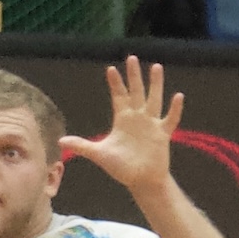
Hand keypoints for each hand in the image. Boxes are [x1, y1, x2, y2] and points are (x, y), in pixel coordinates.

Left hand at [60, 56, 181, 192]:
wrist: (140, 180)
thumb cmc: (121, 167)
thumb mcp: (99, 154)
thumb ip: (82, 145)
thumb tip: (60, 141)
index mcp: (123, 119)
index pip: (119, 96)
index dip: (116, 83)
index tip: (111, 69)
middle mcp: (138, 118)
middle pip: (136, 92)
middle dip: (133, 76)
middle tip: (131, 57)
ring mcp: (151, 124)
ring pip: (154, 99)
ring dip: (155, 84)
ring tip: (156, 67)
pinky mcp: (162, 134)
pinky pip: (170, 119)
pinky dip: (174, 109)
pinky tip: (178, 96)